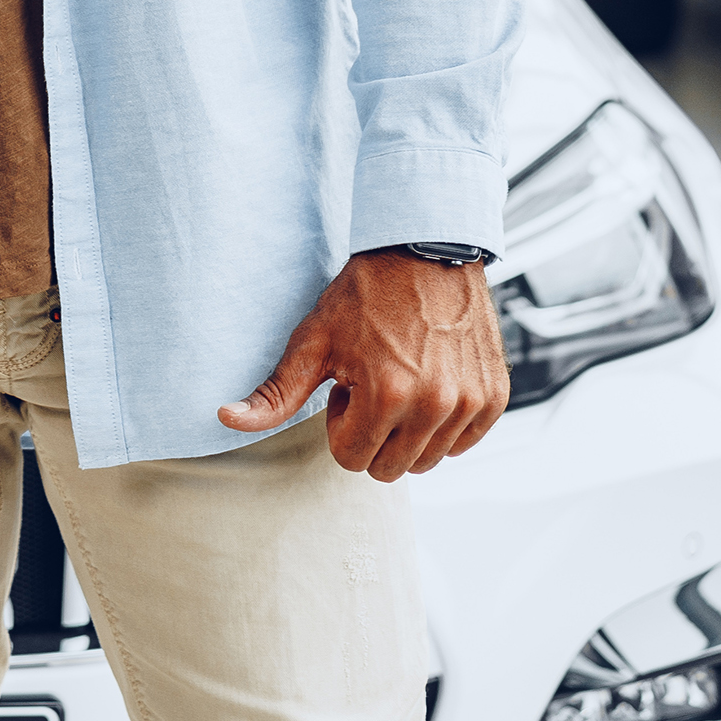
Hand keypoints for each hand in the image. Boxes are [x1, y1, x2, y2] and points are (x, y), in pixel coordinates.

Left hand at [216, 251, 510, 479]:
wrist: (424, 251)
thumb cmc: (365, 294)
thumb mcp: (312, 341)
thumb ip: (274, 392)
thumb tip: (226, 417)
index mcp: (387, 395)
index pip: (352, 460)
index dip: (342, 424)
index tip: (347, 386)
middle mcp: (435, 405)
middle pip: (391, 469)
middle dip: (373, 434)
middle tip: (373, 383)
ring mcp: (470, 402)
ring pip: (428, 460)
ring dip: (408, 430)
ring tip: (401, 378)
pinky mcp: (495, 397)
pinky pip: (464, 443)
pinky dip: (444, 424)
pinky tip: (431, 381)